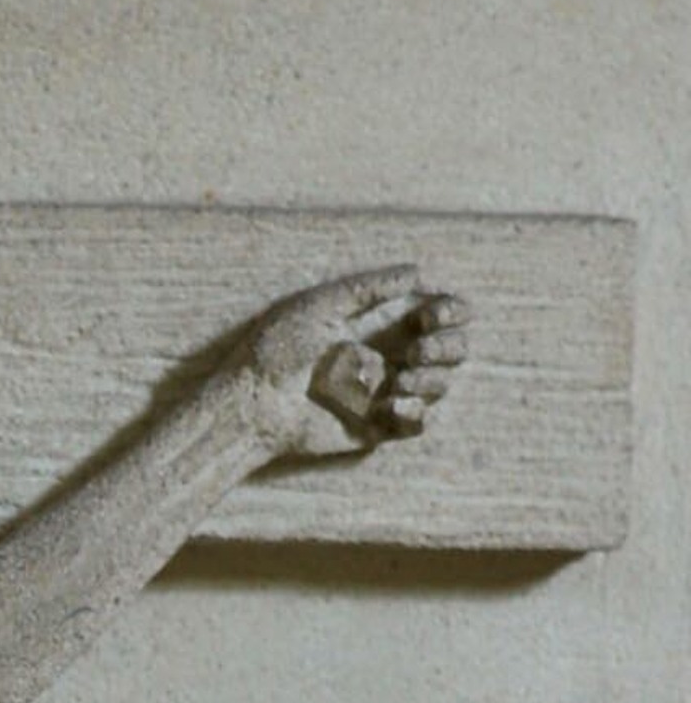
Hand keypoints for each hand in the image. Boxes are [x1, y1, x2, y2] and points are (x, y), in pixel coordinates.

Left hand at [237, 267, 469, 458]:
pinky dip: (417, 415)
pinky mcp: (375, 427)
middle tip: (415, 352)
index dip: (452, 311)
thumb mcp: (318, 308)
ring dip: (432, 380)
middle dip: (447, 347)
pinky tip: (393, 407)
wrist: (249, 407)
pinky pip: (418, 424)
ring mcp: (386, 393)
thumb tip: (417, 274)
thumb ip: (366, 289)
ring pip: (441, 385)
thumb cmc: (272, 351)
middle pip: (454, 349)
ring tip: (398, 383)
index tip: (430, 316)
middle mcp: (390, 356)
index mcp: (381, 324)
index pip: (442, 313)